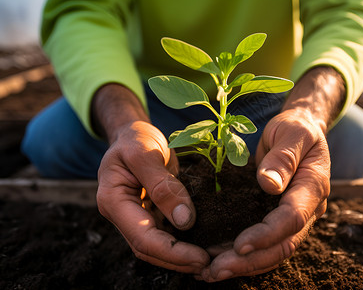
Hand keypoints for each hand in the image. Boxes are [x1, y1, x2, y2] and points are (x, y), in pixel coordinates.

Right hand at [96, 121, 209, 273]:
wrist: (133, 133)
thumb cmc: (135, 138)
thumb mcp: (145, 153)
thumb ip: (162, 185)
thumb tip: (184, 220)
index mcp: (113, 201)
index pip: (143, 238)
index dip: (173, 252)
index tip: (201, 257)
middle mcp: (122, 214)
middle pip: (149, 249)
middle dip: (179, 261)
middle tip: (211, 266)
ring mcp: (136, 215)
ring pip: (157, 246)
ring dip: (182, 257)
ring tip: (211, 260)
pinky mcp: (150, 213)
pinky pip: (165, 233)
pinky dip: (183, 242)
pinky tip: (203, 243)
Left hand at [200, 109, 330, 281]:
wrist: (300, 130)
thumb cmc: (296, 128)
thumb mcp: (292, 132)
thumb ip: (283, 157)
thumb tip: (268, 185)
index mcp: (313, 187)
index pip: (292, 218)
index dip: (267, 234)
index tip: (239, 245)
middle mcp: (308, 208)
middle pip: (283, 244)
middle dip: (251, 261)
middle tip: (217, 270)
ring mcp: (295, 217)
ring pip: (274, 251)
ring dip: (245, 265)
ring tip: (211, 273)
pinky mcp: (279, 218)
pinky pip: (265, 243)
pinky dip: (244, 255)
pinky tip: (219, 260)